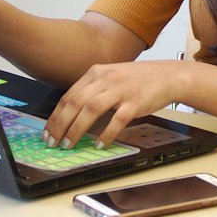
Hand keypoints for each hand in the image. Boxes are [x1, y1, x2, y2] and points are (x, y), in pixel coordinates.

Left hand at [41, 60, 182, 149]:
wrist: (168, 76)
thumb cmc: (139, 79)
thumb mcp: (111, 76)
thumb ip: (93, 89)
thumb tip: (71, 112)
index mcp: (97, 72)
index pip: (69, 96)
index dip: (55, 116)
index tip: (48, 132)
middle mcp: (107, 79)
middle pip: (76, 102)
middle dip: (60, 125)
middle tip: (53, 142)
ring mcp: (121, 90)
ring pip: (91, 109)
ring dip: (77, 129)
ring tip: (69, 144)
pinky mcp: (136, 102)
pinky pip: (117, 120)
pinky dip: (106, 133)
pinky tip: (99, 144)